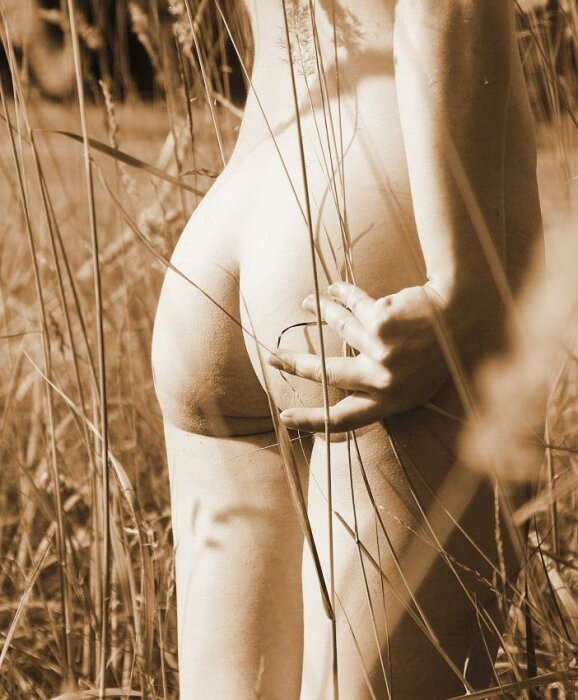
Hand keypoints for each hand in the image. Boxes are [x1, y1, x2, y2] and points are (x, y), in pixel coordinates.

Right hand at [267, 281, 454, 431]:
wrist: (466, 312)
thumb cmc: (441, 349)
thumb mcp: (417, 383)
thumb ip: (383, 389)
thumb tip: (340, 388)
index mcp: (393, 401)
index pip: (344, 420)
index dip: (311, 420)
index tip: (286, 418)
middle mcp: (384, 381)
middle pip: (326, 375)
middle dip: (294, 364)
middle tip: (272, 356)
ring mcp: (381, 351)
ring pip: (337, 330)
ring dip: (319, 312)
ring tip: (307, 303)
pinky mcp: (380, 322)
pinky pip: (350, 306)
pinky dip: (338, 294)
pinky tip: (332, 289)